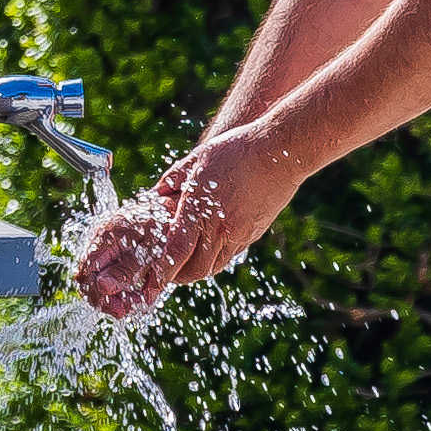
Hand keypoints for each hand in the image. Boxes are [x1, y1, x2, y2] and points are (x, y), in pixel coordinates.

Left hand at [70, 125, 302, 318]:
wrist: (279, 153)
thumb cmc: (235, 151)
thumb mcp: (196, 160)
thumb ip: (173, 181)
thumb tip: (154, 195)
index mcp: (199, 209)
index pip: (175, 251)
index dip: (161, 270)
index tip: (150, 279)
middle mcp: (219, 227)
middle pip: (194, 269)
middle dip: (176, 277)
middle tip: (163, 274)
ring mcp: (238, 234)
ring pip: (213, 267)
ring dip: (195, 271)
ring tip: (182, 265)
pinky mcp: (252, 235)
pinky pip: (229, 257)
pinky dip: (214, 260)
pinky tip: (206, 251)